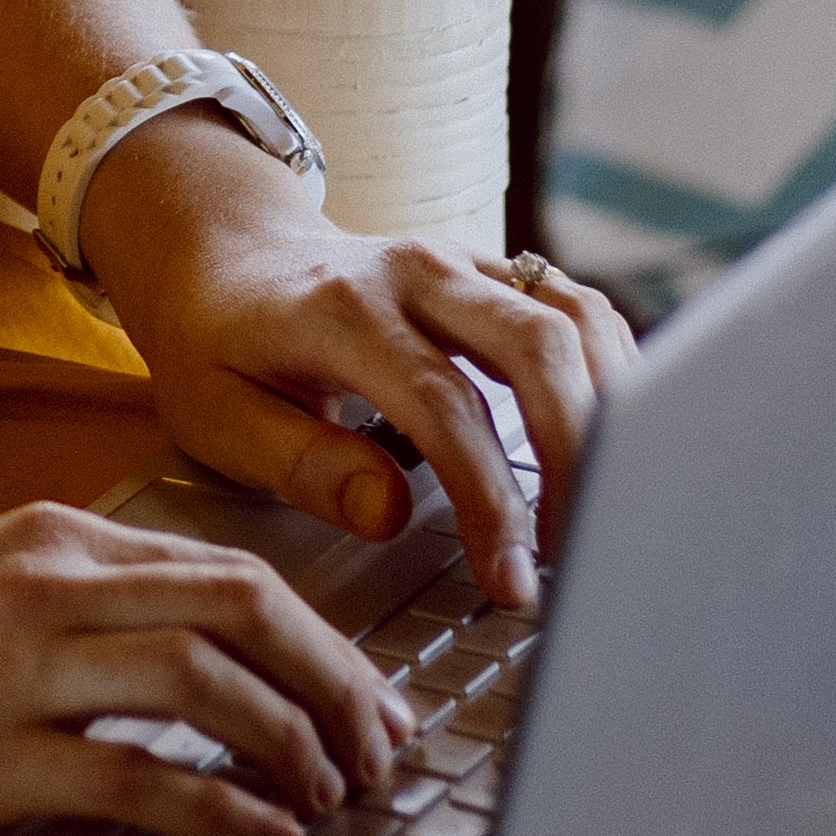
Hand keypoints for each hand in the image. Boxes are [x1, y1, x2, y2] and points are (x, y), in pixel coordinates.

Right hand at [0, 503, 420, 835]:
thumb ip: (57, 606)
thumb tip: (166, 653)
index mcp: (45, 537)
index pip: (231, 569)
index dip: (324, 640)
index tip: (366, 701)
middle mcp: (44, 582)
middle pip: (251, 610)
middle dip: (342, 686)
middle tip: (385, 757)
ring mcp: (13, 667)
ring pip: (215, 683)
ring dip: (299, 748)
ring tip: (335, 806)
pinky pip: (141, 779)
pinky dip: (225, 813)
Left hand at [76, 116, 635, 604]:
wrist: (225, 254)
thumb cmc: (219, 345)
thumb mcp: (217, 416)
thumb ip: (301, 464)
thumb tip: (390, 513)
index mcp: (340, 310)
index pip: (443, 405)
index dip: (490, 499)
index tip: (514, 580)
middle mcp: (413, 270)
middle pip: (534, 344)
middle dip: (576, 452)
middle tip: (583, 550)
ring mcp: (461, 261)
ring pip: (572, 316)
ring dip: (611, 408)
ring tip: (610, 505)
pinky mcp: (493, 270)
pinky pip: (576, 307)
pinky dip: (612, 369)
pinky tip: (618, 440)